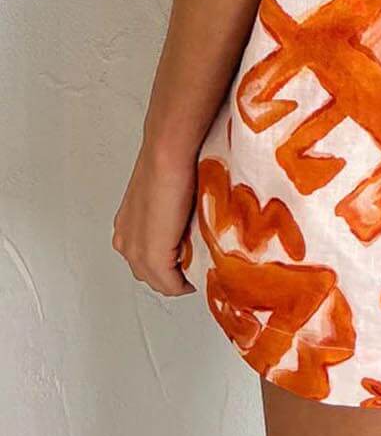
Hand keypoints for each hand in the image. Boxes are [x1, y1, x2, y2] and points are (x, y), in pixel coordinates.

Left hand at [112, 142, 196, 296]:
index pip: (145, 259)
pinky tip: (199, 275)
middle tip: (196, 265)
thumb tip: (193, 215)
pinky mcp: (152, 257)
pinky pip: (170, 284)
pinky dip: (184, 284)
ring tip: (200, 267)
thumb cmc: (171, 160)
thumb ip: (172, 211)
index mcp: (126, 226)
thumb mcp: (168, 192)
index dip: (168, 263)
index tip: (189, 259)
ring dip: (179, 279)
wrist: (169, 151)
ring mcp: (135, 250)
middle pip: (150, 274)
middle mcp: (125, 241)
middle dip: (173, 274)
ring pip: (159, 281)